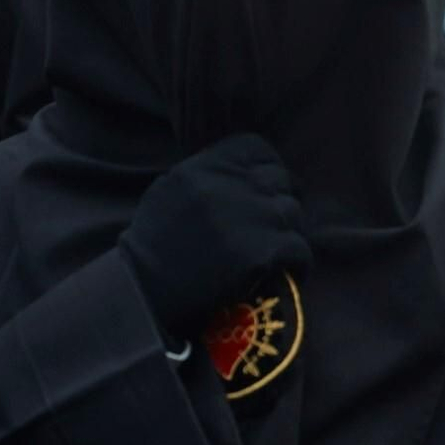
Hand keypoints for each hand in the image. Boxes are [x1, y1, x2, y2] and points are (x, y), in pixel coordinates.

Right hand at [120, 133, 311, 337]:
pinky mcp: (262, 251)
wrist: (144, 296)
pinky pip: (300, 248)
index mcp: (203, 167)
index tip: (268, 187)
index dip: (267, 166)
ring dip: (288, 233)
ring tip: (278, 253)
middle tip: (275, 227)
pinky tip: (290, 274)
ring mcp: (249, 216)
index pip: (255, 148)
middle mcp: (229, 185)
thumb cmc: (153, 248)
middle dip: (280, 201)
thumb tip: (250, 172)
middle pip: (280, 180)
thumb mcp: (170, 193)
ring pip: (293, 213)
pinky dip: (299, 263)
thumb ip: (208, 176)